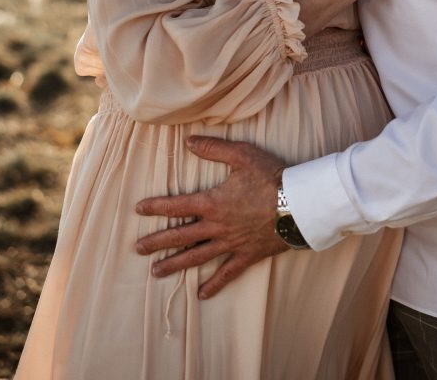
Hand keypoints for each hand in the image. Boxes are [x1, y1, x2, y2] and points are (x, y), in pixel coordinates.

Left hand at [135, 138, 286, 298]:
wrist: (298, 204)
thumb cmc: (271, 176)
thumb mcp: (242, 155)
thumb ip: (214, 149)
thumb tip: (188, 141)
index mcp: (212, 202)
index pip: (177, 206)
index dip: (156, 207)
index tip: (138, 209)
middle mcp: (217, 226)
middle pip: (180, 236)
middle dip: (157, 242)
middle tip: (137, 249)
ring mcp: (231, 243)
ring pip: (197, 257)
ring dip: (175, 264)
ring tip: (156, 272)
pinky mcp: (247, 255)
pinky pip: (227, 273)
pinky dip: (214, 284)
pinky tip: (202, 294)